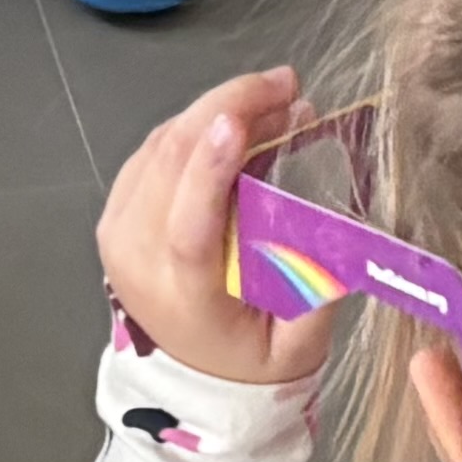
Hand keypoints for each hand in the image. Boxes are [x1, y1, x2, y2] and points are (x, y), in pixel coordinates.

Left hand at [96, 67, 325, 391]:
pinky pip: (154, 148)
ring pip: (162, 144)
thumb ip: (318, 292)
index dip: (211, 169)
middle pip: (170, 165)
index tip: (240, 121)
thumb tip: (344, 227)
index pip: (187, 227)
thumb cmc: (251, 361)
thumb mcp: (296, 345)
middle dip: (230, 107)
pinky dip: (197, 124)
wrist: (189, 375)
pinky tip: (240, 117)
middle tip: (290, 86)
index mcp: (183, 297)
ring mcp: (119, 230)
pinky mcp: (118, 209)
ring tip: (277, 99)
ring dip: (218, 109)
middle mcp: (137, 259)